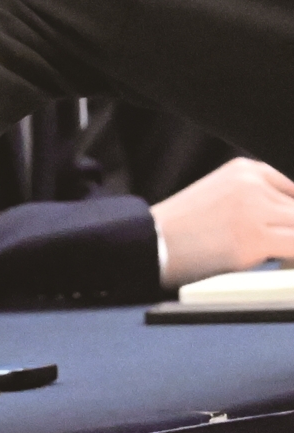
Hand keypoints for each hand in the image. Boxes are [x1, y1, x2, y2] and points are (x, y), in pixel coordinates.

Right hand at [158, 156, 293, 285]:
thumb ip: (261, 201)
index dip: (292, 212)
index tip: (286, 227)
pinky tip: (282, 263)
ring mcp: (253, 208)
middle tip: (278, 244)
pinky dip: (292, 259)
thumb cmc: (186, 228)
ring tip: (280, 256)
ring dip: (292, 244)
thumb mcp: (225, 197)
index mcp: (244, 169)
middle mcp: (251, 182)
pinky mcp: (254, 236)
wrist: (153, 242)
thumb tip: (289, 223)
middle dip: (292, 230)